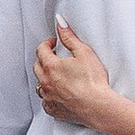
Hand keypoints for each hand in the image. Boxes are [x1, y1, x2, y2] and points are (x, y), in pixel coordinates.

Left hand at [34, 17, 119, 132]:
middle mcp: (46, 82)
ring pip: (39, 85)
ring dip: (45, 78)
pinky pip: (45, 102)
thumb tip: (60, 24)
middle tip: (55, 57)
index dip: (47, 44)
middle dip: (44, 59)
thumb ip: (69, 37)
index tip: (54, 43)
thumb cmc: (92, 82)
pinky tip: (58, 93)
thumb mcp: (83, 53)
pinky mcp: (54, 110)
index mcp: (51, 66)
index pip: (41, 50)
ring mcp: (48, 97)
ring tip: (57, 76)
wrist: (97, 106)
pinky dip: (49, 96)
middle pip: (37, 66)